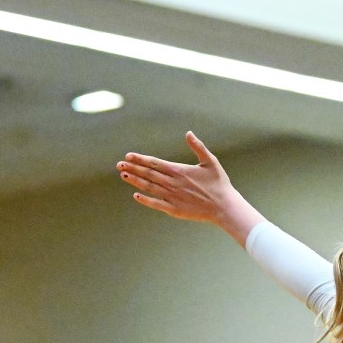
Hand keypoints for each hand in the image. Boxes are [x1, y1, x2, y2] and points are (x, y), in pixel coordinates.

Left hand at [117, 132, 248, 231]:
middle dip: (133, 168)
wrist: (223, 206)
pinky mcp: (174, 209)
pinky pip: (155, 203)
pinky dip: (145, 200)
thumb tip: (189, 133)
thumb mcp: (211, 161)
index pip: (155, 163)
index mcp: (179, 170)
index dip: (140, 159)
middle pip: (148, 174)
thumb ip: (198, 147)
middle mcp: (172, 183)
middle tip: (119, 164)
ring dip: (135, 181)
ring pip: (149, 188)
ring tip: (124, 175)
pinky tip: (136, 196)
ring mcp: (172, 197)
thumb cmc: (219, 183)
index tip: (128, 156)